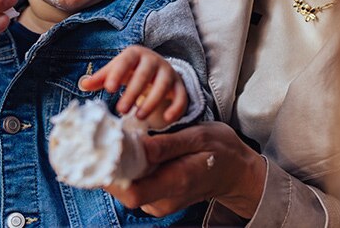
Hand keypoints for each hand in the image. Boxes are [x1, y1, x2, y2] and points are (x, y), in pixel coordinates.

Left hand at [80, 45, 187, 125]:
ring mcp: (168, 72)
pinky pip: (181, 96)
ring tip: (138, 117)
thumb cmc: (130, 71)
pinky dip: (176, 108)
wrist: (156, 70)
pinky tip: (167, 120)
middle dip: (133, 92)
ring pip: (163, 85)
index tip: (108, 89)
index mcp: (135, 54)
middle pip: (144, 74)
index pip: (126, 60)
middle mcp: (154, 61)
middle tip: (121, 110)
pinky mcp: (179, 86)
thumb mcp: (115, 72)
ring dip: (152, 102)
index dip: (118, 73)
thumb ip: (101, 78)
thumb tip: (83, 84)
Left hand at [104, 122, 266, 218]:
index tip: (102, 150)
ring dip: (118, 167)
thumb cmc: (221, 151)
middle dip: (110, 167)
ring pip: (126, 188)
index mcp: (176, 182)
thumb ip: (168, 144)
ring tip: (117, 141)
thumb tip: (137, 145)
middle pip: (124, 192)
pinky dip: (128, 170)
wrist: (236, 173)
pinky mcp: (157, 198)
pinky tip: (130, 151)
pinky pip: (134, 186)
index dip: (111, 176)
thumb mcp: (200, 137)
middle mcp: (165, 199)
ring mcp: (160, 202)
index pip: (133, 192)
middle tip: (105, 138)